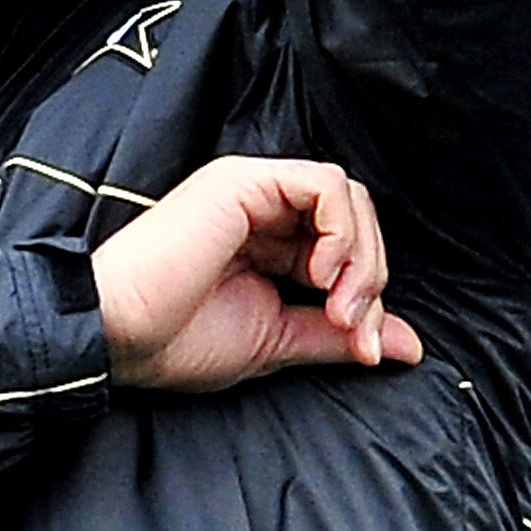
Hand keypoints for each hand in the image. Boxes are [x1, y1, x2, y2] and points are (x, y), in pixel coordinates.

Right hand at [91, 156, 422, 394]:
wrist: (121, 333)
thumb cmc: (179, 340)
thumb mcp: (279, 340)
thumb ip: (340, 335)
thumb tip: (409, 347)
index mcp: (270, 244)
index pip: (348, 249)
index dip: (369, 297)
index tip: (363, 348)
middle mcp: (264, 209)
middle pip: (356, 219)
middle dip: (372, 277)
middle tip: (353, 327)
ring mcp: (254, 190)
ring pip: (348, 197)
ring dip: (361, 256)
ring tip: (337, 304)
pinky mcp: (245, 182)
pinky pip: (325, 184)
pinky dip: (340, 229)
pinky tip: (321, 271)